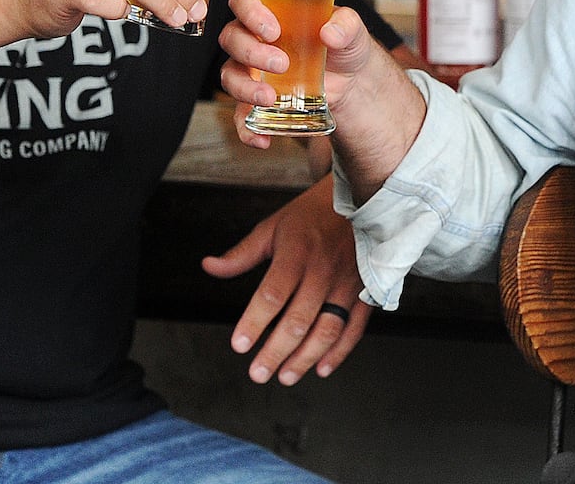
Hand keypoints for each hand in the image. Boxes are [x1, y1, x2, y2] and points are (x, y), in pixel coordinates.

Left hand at [202, 176, 372, 383]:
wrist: (361, 198)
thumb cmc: (312, 215)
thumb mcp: (273, 227)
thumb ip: (242, 253)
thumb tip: (209, 266)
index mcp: (297, 252)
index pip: (273, 293)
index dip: (255, 321)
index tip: (239, 345)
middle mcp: (323, 269)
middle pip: (298, 319)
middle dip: (276, 351)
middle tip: (257, 373)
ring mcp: (347, 282)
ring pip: (327, 328)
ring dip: (305, 358)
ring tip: (284, 376)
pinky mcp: (364, 290)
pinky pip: (353, 327)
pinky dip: (339, 352)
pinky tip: (321, 368)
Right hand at [218, 0, 377, 149]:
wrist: (352, 82)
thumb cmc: (344, 45)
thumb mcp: (352, 31)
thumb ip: (345, 25)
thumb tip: (330, 33)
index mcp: (272, 10)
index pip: (243, 0)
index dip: (249, 12)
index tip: (272, 30)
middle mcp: (254, 37)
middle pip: (232, 38)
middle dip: (251, 51)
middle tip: (281, 63)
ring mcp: (251, 70)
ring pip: (229, 74)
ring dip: (244, 88)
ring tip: (271, 98)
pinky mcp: (255, 100)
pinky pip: (240, 115)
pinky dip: (246, 128)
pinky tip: (263, 138)